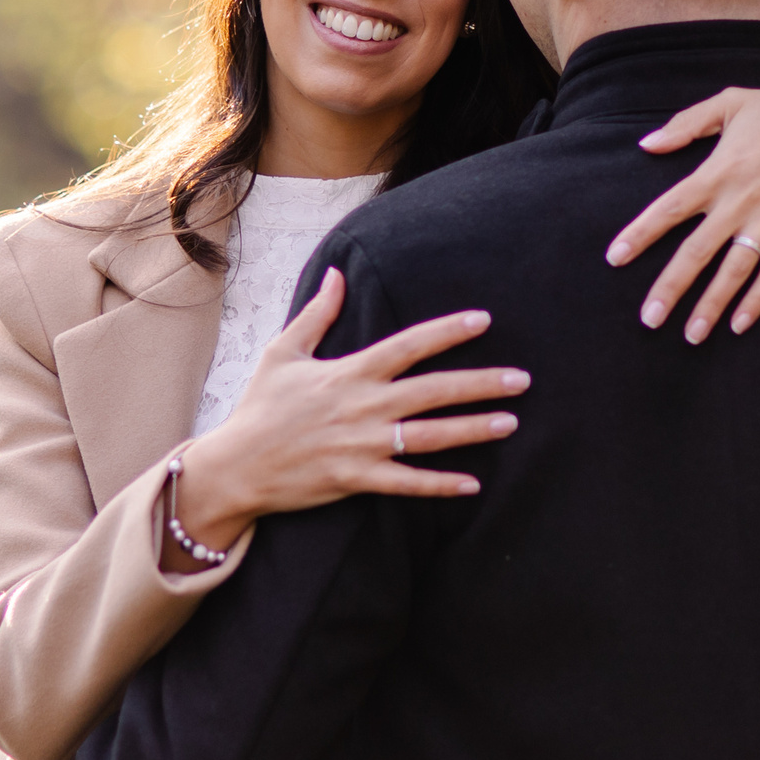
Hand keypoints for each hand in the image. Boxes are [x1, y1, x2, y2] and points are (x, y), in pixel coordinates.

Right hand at [163, 270, 529, 568]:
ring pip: (428, 437)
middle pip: (432, 391)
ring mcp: (361, 445)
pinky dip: (439, 485)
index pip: (408, 345)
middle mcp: (362, 406)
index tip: (484, 319)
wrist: (236, 465)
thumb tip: (339, 274)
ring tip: (511, 423)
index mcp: (349, 372)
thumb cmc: (262, 407)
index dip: (448, 331)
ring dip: (472, 430)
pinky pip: (406, 484)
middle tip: (522, 379)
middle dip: (480, 384)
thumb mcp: (283, 353)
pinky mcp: (355, 479)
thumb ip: (318, 314)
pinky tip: (472, 484)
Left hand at [606, 80, 759, 342]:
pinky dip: (757, 300)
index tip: (614, 259)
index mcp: (719, 171)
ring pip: (733, 271)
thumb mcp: (732, 102)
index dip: (640, 234)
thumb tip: (646, 145)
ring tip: (690, 335)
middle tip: (648, 319)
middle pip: (696, 252)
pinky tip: (739, 324)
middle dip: (670, 288)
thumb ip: (686, 123)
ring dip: (711, 305)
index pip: (669, 208)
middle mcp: (740, 201)